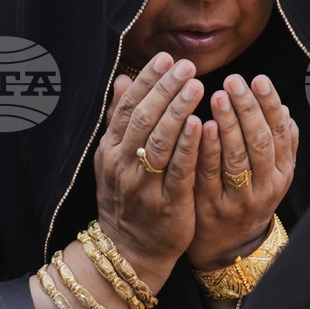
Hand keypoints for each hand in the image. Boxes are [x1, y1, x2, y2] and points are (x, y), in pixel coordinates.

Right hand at [93, 52, 203, 293]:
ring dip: (177, 110)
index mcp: (110, 149)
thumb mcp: (114, 158)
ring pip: (159, 141)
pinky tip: (199, 124)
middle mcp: (122, 164)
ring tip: (197, 85)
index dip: (147, 81)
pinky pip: (177, 170)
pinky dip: (187, 146)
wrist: (128, 250)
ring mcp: (143, 184)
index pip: (127, 106)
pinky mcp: (166, 203)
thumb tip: (121, 79)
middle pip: (143, 118)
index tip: (165, 58)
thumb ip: (119, 119)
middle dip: (165, 89)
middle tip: (186, 65)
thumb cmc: (128, 198)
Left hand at [186, 73, 298, 269]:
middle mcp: (265, 187)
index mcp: (283, 174)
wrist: (229, 247)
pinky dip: (207, 150)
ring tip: (218, 95)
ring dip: (229, 124)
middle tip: (235, 81)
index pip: (281, 133)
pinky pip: (209, 175)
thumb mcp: (274, 175)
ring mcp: (239, 200)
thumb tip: (286, 109)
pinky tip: (201, 126)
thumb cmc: (250, 198)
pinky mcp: (212, 209)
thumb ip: (283, 145)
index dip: (271, 105)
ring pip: (237, 158)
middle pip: (260, 143)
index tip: (259, 79)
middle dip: (249, 108)